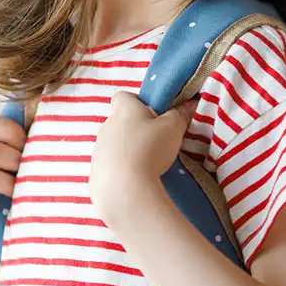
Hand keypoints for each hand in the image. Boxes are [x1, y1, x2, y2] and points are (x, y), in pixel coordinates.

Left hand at [89, 92, 192, 216]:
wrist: (124, 188)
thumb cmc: (149, 149)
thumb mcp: (173, 128)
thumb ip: (180, 114)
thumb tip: (189, 104)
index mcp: (124, 110)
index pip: (123, 96)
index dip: (137, 102)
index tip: (153, 114)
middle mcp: (106, 126)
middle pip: (121, 122)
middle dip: (137, 130)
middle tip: (156, 142)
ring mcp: (98, 150)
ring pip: (115, 145)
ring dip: (128, 151)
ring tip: (147, 165)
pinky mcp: (95, 172)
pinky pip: (110, 167)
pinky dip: (121, 171)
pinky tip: (135, 180)